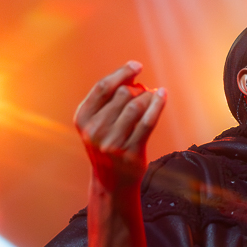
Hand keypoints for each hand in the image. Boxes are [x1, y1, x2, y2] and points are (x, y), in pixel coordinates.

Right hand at [74, 61, 166, 190]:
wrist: (111, 181)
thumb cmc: (107, 143)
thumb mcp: (98, 122)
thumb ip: (109, 100)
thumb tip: (133, 76)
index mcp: (82, 119)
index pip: (102, 87)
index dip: (121, 73)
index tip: (137, 66)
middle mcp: (94, 131)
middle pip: (122, 94)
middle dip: (137, 88)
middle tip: (145, 91)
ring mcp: (112, 143)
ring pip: (136, 106)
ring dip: (148, 97)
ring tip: (153, 96)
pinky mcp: (130, 153)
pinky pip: (148, 122)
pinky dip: (157, 104)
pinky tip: (163, 95)